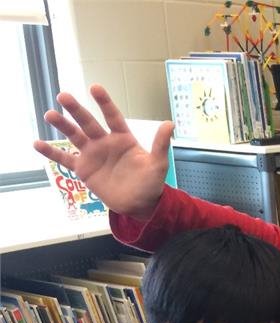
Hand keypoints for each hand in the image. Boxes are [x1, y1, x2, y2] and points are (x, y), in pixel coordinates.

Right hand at [33, 84, 170, 219]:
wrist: (139, 205)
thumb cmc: (151, 184)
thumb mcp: (158, 165)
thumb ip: (160, 145)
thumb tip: (170, 123)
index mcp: (123, 138)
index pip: (112, 116)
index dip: (104, 103)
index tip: (94, 87)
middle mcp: (105, 142)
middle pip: (88, 122)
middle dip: (76, 110)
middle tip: (64, 96)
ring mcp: (92, 154)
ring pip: (74, 136)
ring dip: (62, 126)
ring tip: (50, 114)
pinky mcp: (84, 169)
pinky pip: (65, 159)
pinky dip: (51, 152)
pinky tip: (38, 144)